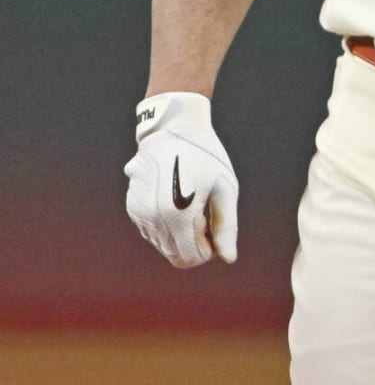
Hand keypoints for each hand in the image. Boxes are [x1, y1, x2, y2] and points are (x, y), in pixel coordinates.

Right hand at [124, 92, 238, 267]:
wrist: (172, 130)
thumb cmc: (206, 158)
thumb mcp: (225, 188)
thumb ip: (226, 226)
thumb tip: (228, 258)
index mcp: (179, 215)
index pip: (191, 259)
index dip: (208, 249)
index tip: (214, 224)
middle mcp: (153, 219)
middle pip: (175, 255)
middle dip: (194, 243)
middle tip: (205, 214)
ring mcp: (139, 214)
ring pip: (162, 246)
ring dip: (179, 235)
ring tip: (191, 204)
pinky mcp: (132, 208)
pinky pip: (151, 232)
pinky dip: (166, 226)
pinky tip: (175, 200)